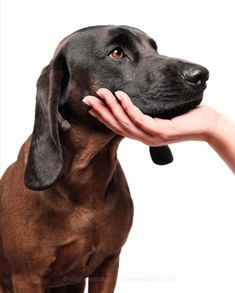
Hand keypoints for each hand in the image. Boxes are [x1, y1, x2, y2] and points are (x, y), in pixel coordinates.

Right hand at [82, 88, 218, 145]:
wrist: (206, 126)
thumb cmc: (184, 118)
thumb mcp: (159, 116)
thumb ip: (145, 114)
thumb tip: (131, 103)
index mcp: (142, 135)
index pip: (117, 126)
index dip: (102, 117)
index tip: (90, 106)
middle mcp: (144, 138)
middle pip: (117, 125)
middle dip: (101, 111)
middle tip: (88, 98)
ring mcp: (152, 137)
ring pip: (125, 122)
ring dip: (111, 107)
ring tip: (102, 93)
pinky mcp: (161, 132)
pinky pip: (140, 119)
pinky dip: (128, 107)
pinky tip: (121, 95)